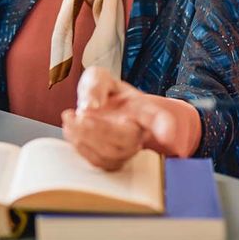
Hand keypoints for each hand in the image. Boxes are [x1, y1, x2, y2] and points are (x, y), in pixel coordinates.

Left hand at [61, 67, 180, 170]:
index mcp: (143, 109)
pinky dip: (80, 146)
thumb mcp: (99, 77)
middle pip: (128, 140)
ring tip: (72, 117)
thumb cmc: (103, 94)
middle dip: (100, 130)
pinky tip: (71, 127)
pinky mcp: (111, 161)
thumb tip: (91, 106)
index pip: (157, 118)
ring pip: (111, 155)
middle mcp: (138, 132)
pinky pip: (98, 162)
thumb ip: (96, 85)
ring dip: (86, 138)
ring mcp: (126, 150)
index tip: (167, 136)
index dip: (165, 128)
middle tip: (82, 113)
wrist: (97, 109)